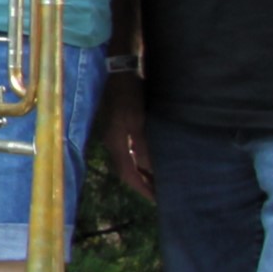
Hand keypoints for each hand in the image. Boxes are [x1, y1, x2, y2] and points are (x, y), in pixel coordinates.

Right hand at [100, 73, 152, 199]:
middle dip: (142, 184)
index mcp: (116, 143)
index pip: (128, 174)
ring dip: (141, 173)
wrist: (119, 71)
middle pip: (126, 171)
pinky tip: (150, 162)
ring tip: (157, 181)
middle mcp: (113, 143)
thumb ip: (142, 144)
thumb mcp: (138, 120)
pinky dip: (140, 161)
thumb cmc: (130, 94)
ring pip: (128, 162)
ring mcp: (115, 135)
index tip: (156, 200)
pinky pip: (129, 152)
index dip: (142, 188)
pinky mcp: (120, 128)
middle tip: (159, 194)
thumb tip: (149, 168)